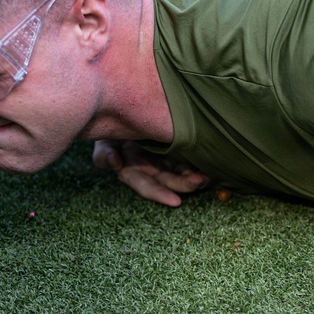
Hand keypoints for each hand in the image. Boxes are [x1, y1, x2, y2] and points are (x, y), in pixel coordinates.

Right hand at [93, 139, 209, 206]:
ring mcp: (163, 158)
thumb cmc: (110, 129)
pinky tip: (210, 162)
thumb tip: (116, 164)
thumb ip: (105, 154)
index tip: (176, 202)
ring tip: (209, 176)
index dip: (160, 195)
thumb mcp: (103, 140)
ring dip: (194, 175)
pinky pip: (187, 157)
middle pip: (169, 180)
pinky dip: (197, 161)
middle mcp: (150, 168)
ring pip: (180, 171)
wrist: (119, 112)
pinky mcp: (174, 146)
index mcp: (132, 171)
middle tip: (201, 181)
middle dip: (185, 184)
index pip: (147, 186)